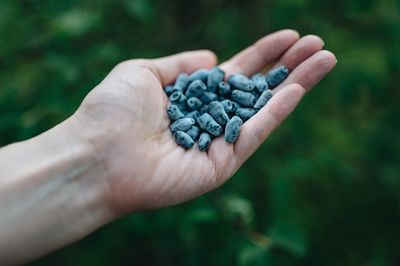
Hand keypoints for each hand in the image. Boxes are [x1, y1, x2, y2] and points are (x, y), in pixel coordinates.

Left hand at [71, 29, 335, 216]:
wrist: (97, 155)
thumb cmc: (112, 110)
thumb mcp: (143, 72)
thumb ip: (180, 63)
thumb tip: (213, 57)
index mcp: (192, 96)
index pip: (236, 72)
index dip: (263, 54)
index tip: (290, 35)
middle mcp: (209, 118)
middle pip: (256, 89)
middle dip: (287, 66)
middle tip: (318, 45)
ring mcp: (218, 141)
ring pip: (263, 110)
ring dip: (295, 85)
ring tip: (324, 59)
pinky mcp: (222, 164)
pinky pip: (254, 134)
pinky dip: (276, 112)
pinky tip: (296, 89)